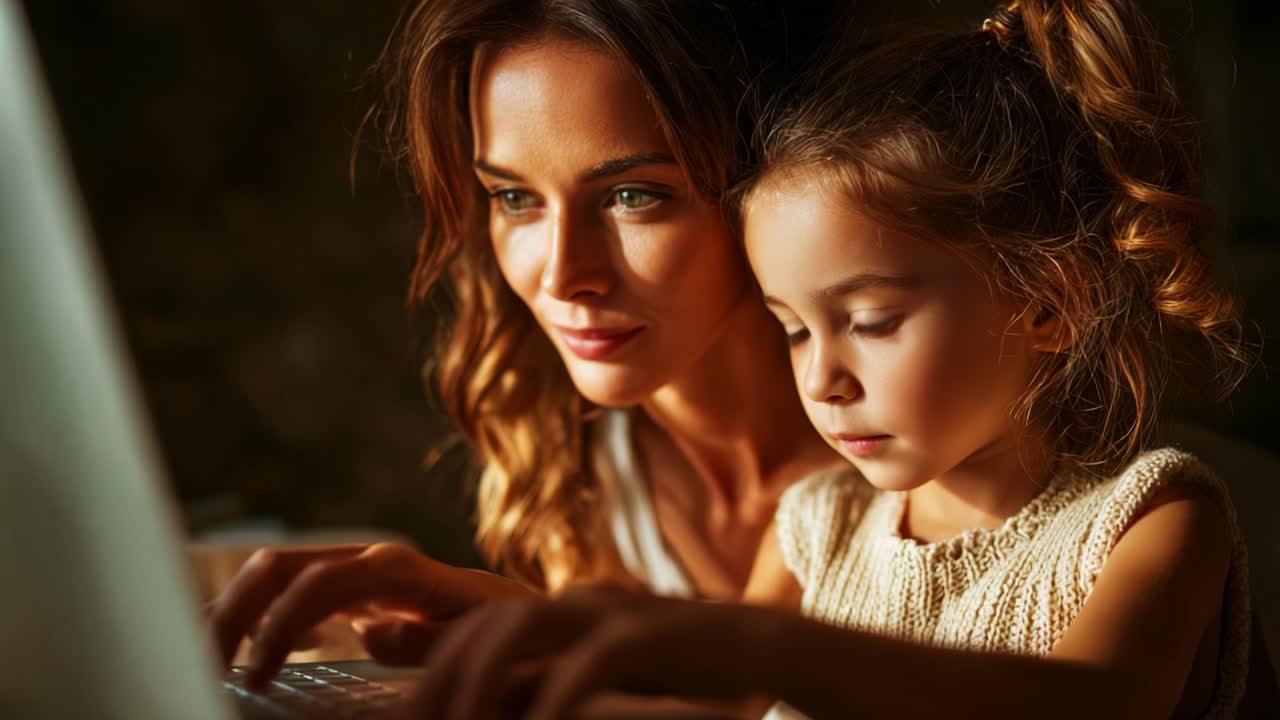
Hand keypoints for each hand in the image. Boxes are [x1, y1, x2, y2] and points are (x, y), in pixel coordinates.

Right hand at [205, 542, 534, 685]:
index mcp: (403, 572)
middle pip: (283, 565)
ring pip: (278, 571)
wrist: (531, 618)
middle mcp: (375, 561)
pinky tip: (247, 647)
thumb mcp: (481, 643)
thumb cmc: (511, 636)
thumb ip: (428, 642)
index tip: (255, 674)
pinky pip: (292, 588)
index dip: (280, 622)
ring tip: (206, 653)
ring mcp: (361, 570)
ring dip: (235, 607)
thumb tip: (371, 634)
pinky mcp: (355, 589)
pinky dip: (258, 611)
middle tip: (207, 663)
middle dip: (236, 608)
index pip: (321, 581)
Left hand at [404, 585, 776, 719]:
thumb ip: (532, 687)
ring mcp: (613, 612)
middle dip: (441, 672)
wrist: (762, 650)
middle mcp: (577, 602)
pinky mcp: (653, 633)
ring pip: (522, 624)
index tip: (408, 717)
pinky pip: (591, 660)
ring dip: (482, 676)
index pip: (475, 628)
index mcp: (560, 612)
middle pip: (486, 622)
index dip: (430, 665)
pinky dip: (557, 696)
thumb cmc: (673, 670)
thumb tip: (470, 704)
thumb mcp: (589, 682)